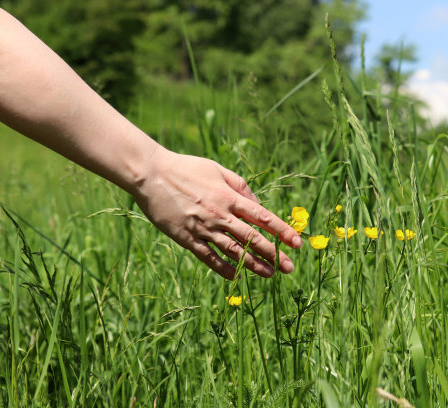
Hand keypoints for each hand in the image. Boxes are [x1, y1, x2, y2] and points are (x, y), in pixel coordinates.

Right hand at [133, 146, 302, 278]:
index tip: (296, 243)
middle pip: (252, 238)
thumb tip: (259, 206)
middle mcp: (220, 215)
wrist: (150, 174)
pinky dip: (224, 268)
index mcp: (229, 197)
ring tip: (270, 274)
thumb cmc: (186, 169)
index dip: (281, 231)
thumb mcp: (218, 170)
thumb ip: (241, 187)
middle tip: (288, 267)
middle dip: (273, 254)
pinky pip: (209, 257)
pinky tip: (237, 277)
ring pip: (233, 251)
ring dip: (253, 264)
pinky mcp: (186, 238)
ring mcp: (203, 228)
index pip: (262, 217)